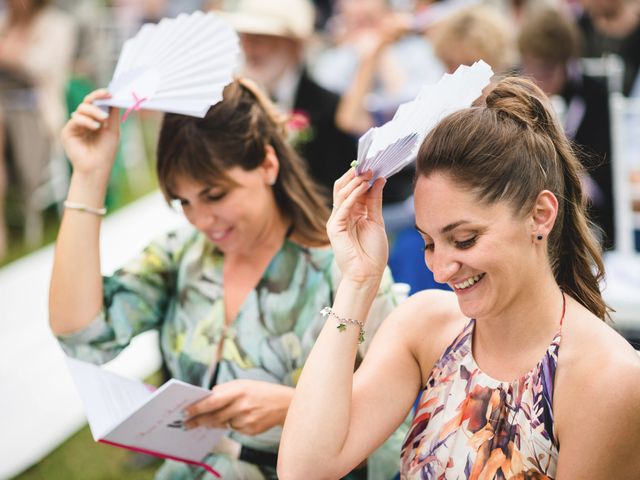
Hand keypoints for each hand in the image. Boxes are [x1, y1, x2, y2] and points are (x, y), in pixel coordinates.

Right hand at [61, 89, 119, 178]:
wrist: (97, 167)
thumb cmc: (106, 151)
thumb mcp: (113, 130)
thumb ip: (112, 114)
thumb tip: (113, 98)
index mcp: (94, 120)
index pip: (95, 103)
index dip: (101, 95)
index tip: (109, 92)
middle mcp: (84, 122)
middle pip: (87, 103)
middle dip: (97, 99)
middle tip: (106, 97)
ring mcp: (75, 126)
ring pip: (81, 109)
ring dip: (94, 111)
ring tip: (104, 120)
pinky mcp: (67, 132)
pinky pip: (75, 119)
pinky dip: (86, 121)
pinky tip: (95, 127)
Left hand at [183, 380, 293, 435]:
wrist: (284, 404)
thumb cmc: (260, 391)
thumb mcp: (244, 384)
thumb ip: (224, 390)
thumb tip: (206, 397)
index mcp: (239, 390)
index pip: (212, 401)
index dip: (197, 408)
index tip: (185, 412)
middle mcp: (242, 405)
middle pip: (214, 416)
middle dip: (198, 421)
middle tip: (186, 424)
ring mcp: (247, 420)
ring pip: (223, 424)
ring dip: (217, 421)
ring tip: (217, 417)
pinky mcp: (251, 430)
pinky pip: (234, 429)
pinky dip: (233, 424)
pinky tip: (242, 417)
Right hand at [327, 169, 387, 283]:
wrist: (368, 275)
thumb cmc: (373, 253)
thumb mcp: (377, 221)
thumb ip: (375, 201)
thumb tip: (379, 180)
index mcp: (352, 213)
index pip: (353, 189)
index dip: (362, 177)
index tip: (373, 165)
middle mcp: (342, 215)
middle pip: (343, 188)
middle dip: (355, 176)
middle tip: (368, 166)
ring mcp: (337, 221)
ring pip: (341, 194)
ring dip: (354, 182)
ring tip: (367, 174)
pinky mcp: (334, 228)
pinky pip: (343, 207)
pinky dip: (352, 195)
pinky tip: (362, 187)